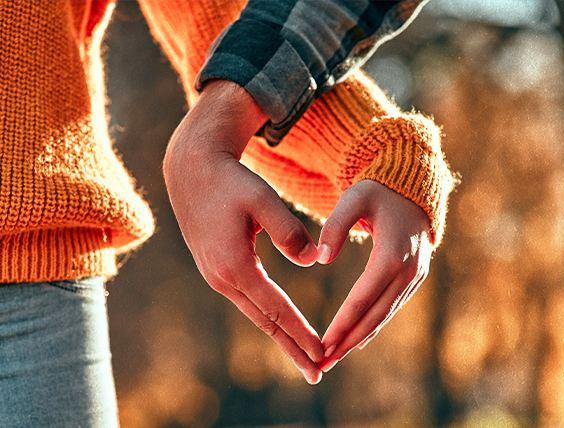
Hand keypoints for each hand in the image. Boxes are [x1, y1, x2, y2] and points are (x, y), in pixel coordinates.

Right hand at [163, 80, 322, 383]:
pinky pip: (248, 301)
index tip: (322, 353)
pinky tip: (280, 326)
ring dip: (281, 337)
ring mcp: (216, 276)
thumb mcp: (263, 200)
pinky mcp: (217, 269)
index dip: (301, 332)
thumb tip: (312, 260)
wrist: (193, 170)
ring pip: (256, 314)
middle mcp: (222, 278)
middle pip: (264, 322)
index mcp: (235, 265)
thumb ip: (289, 231)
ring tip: (304, 357)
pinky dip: (268, 318)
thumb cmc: (231, 181)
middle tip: (317, 373)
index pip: (276, 308)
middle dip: (292, 349)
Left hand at [317, 180, 432, 371]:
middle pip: (374, 315)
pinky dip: (374, 325)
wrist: (412, 186)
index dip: (342, 324)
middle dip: (348, 341)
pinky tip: (358, 340)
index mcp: (392, 254)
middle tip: (322, 363)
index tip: (323, 344)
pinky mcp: (415, 277)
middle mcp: (408, 270)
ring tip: (334, 358)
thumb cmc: (378, 191)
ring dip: (359, 338)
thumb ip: (334, 226)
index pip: (363, 298)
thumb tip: (320, 259)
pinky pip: (392, 307)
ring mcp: (415, 276)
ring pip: (385, 315)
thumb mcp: (354, 198)